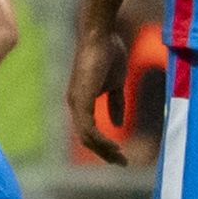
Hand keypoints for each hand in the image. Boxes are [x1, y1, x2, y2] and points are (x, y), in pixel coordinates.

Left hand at [68, 21, 132, 164]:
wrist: (101, 35)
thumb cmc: (109, 53)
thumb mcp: (116, 84)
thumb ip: (116, 103)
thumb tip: (118, 124)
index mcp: (82, 100)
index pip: (90, 130)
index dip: (104, 144)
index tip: (121, 153)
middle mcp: (75, 104)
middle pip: (87, 138)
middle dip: (104, 153)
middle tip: (121, 163)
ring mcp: (77, 103)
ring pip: (87, 137)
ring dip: (104, 150)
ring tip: (119, 158)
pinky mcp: (82, 100)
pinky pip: (89, 129)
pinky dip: (101, 140)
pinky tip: (114, 145)